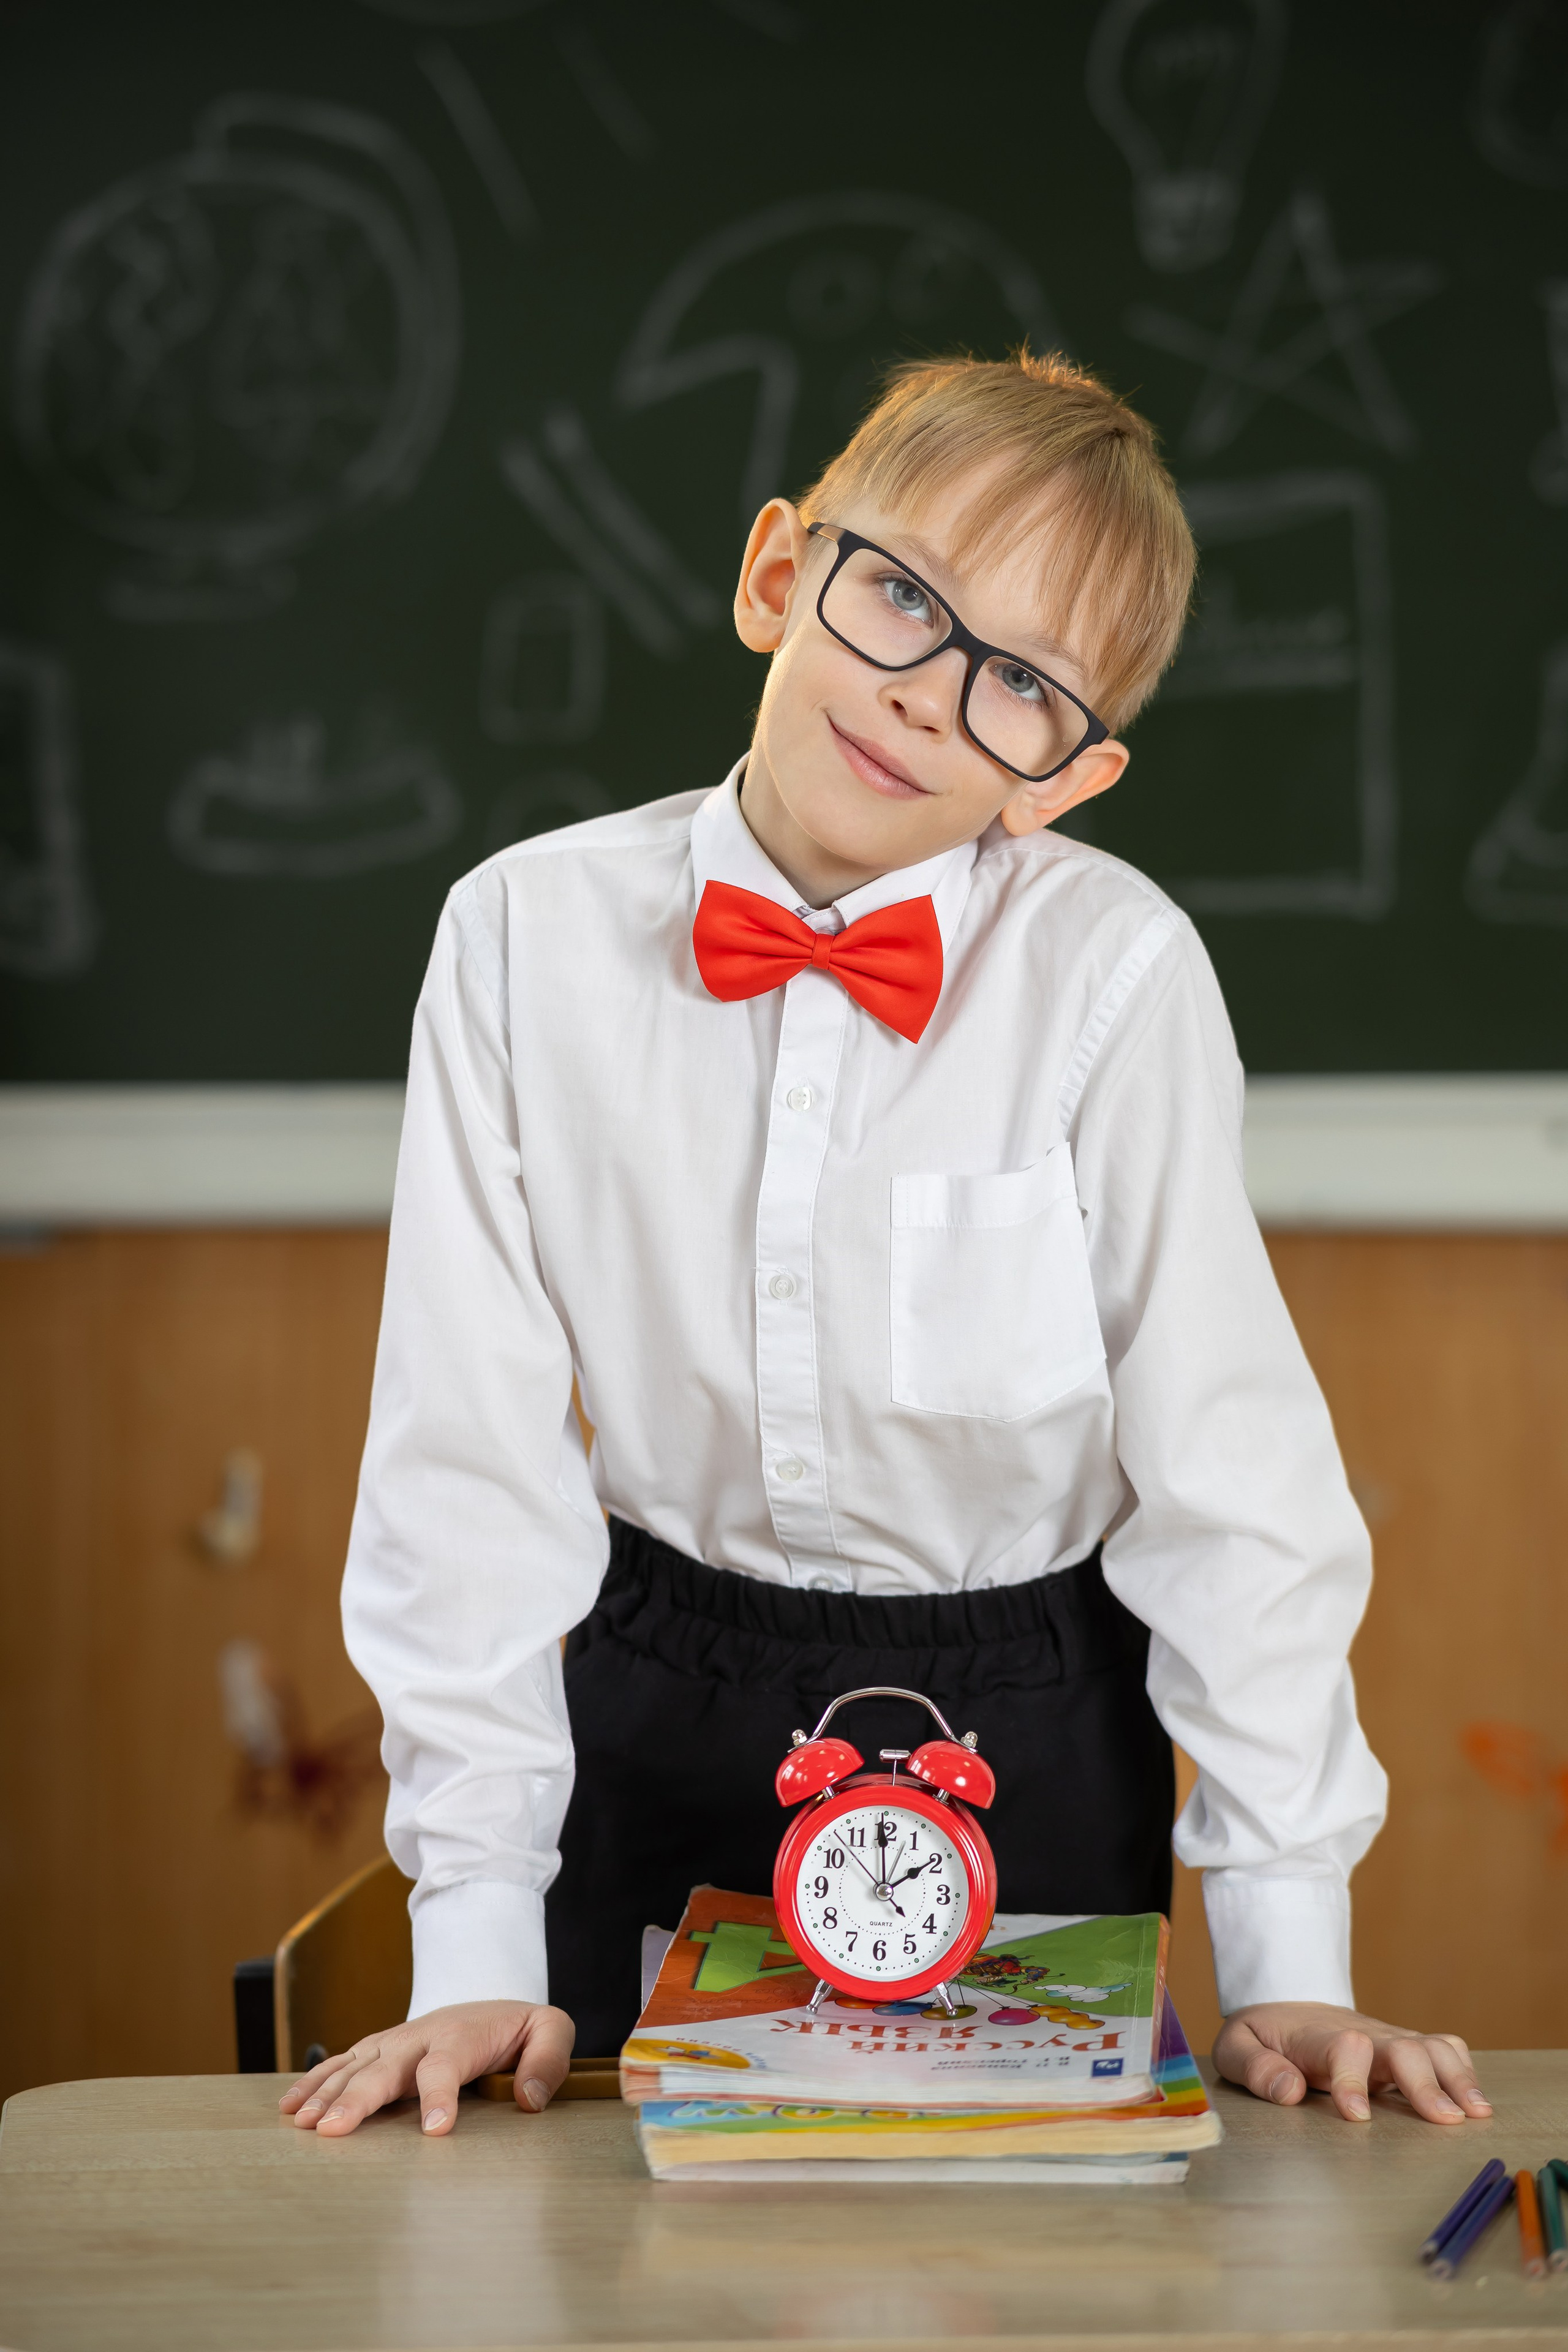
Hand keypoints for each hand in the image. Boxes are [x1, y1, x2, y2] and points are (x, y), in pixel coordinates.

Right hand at [277, 1999, 574, 2138]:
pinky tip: (292, 2105)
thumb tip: (528, 2099)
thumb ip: (547, 2060)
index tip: (434, 2130)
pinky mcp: (377, 2050)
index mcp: (461, 2035)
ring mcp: (393, 2043)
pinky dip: (314, 2082)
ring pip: (355, 2067)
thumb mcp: (551, 2030)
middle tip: (333, 2130)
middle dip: (358, 2099)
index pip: (446, 2065)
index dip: (439, 2095)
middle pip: (385, 2068)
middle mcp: (419, 2037)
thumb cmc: (519, 2026)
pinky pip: (341, 2064)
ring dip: (327, 2093)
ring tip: (304, 2123)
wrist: (490, 2001)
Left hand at [1213, 2001, 1490, 2125]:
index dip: (1352, 2079)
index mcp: (1317, 2037)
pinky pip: (1445, 2049)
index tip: (1357, 2116)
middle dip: (1424, 2082)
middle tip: (1445, 2121)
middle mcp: (1363, 2034)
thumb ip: (1256, 2069)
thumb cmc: (1263, 2035)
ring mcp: (1388, 2039)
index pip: (1343, 2048)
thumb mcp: (1236, 2047)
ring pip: (1432, 2047)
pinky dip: (1465, 2072)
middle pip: (1402, 2046)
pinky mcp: (1405, 2047)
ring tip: (1477, 2115)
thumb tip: (1289, 2091)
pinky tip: (1477, 2104)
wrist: (1285, 2002)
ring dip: (1457, 2078)